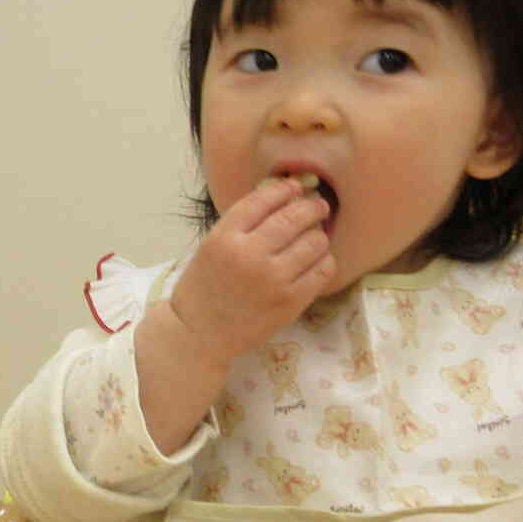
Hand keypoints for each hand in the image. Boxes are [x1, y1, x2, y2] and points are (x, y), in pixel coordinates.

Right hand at [165, 176, 334, 365]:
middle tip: (318, 207)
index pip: (263, 200)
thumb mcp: (212, 247)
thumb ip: (242, 225)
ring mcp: (272, 279)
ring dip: (319, 234)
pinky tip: (316, 261)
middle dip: (312, 207)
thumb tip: (283, 199)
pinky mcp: (290, 301)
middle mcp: (249, 254)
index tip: (295, 187)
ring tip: (315, 237)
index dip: (284, 189)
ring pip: (314, 241)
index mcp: (224, 237)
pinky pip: (322, 270)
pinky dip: (324, 260)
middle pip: (294, 217)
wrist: (198, 334)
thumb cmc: (203, 288)